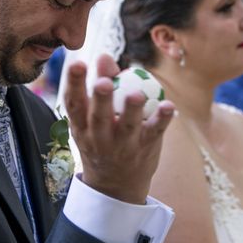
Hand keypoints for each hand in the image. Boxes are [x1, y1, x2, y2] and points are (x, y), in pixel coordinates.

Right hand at [64, 54, 174, 204]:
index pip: (74, 103)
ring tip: (136, 94)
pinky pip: (155, 132)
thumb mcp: (91, 118)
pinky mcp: (145, 148)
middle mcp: (99, 137)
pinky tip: (168, 105)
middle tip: (103, 82)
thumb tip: (104, 56)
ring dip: (132, 110)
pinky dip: (162, 119)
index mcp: (82, 126)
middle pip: (99, 117)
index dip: (74, 83)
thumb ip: (101, 83)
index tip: (77, 63)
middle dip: (101, 99)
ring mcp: (123, 145)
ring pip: (128, 126)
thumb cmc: (102, 140)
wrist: (115, 187)